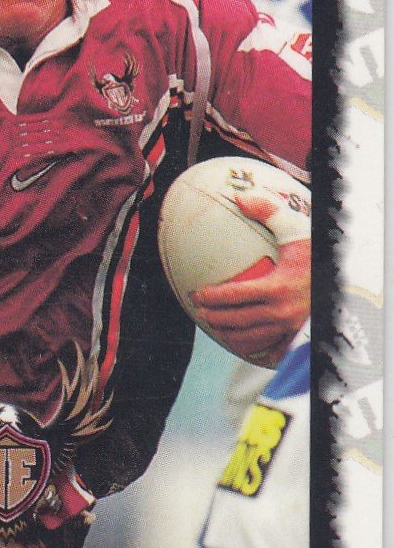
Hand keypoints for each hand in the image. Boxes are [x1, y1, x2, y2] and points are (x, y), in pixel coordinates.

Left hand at [191, 189, 309, 367]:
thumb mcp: (297, 231)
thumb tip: (239, 197)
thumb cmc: (322, 255)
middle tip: (200, 311)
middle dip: (214, 316)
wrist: (352, 277)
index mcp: (277, 288)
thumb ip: (268, 212)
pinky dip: (254, 348)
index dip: (212, 297)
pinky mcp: (299, 338)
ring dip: (229, 333)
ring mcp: (290, 329)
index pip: (234, 296)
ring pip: (251, 338)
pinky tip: (243, 344)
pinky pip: (272, 349)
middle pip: (238, 320)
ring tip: (216, 326)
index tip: (197, 294)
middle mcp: (282, 312)